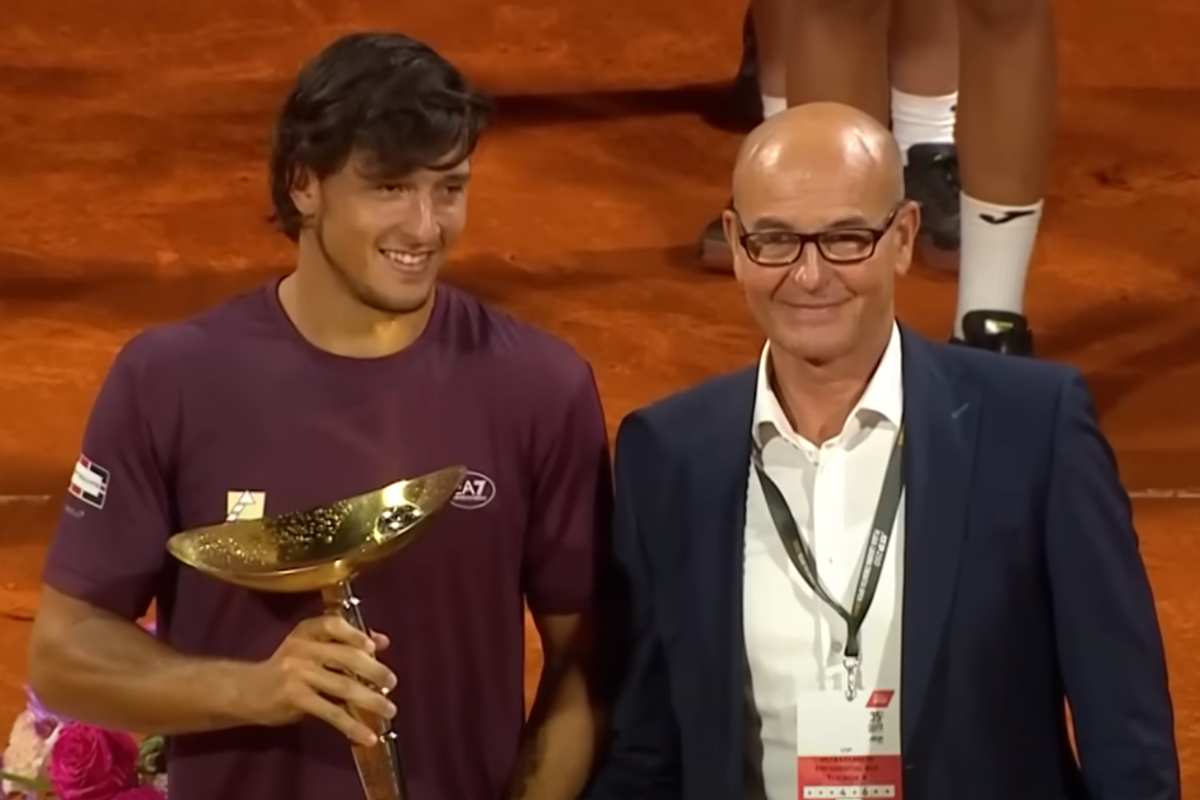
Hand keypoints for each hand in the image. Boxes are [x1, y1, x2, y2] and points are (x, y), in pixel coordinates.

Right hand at [237, 615, 396, 745]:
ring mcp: (297, 672)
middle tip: (392, 683)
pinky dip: (352, 725)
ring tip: (389, 710)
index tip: (374, 647)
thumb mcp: (311, 648)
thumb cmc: (287, 668)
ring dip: (370, 700)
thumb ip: (344, 644)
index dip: (355, 634)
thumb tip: (382, 641)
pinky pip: (330, 712)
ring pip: (343, 685)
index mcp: (307, 631)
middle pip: (346, 656)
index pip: (333, 624)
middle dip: (374, 670)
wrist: (247, 691)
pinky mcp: (295, 698)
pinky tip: (367, 736)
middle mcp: (302, 648)